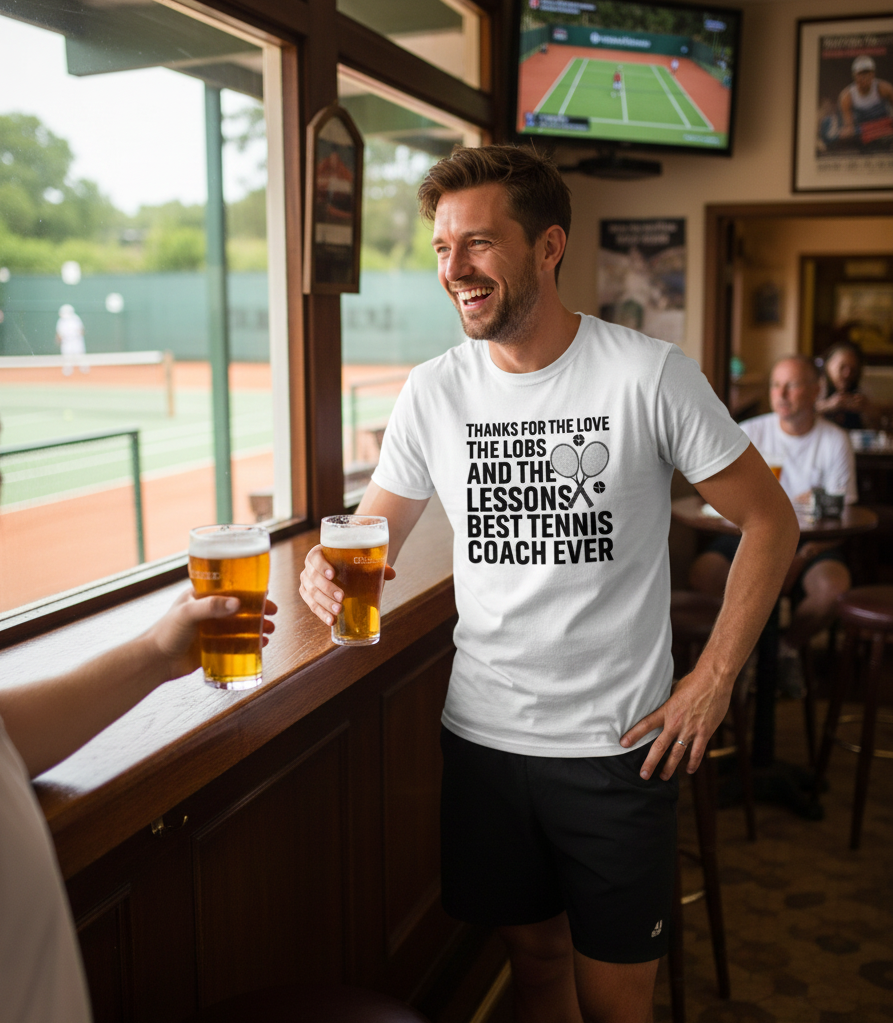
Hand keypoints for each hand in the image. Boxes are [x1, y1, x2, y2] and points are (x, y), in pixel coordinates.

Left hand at [147, 588, 277, 679]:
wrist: (155, 662)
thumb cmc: (165, 632)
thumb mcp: (188, 613)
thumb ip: (211, 606)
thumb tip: (238, 603)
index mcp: (202, 596)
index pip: (230, 587)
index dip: (249, 589)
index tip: (266, 592)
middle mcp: (209, 611)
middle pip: (240, 607)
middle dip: (258, 609)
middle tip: (273, 613)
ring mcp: (212, 629)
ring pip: (241, 625)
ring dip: (257, 625)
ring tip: (269, 630)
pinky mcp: (213, 647)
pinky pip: (237, 643)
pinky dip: (251, 642)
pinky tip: (261, 645)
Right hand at [299, 544, 395, 626]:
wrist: (350, 570)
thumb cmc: (355, 562)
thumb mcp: (363, 561)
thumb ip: (377, 565)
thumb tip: (391, 574)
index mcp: (319, 553)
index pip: (315, 557)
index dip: (321, 566)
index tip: (333, 574)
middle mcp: (310, 567)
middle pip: (313, 578)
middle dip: (326, 589)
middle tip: (342, 597)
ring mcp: (308, 583)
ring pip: (312, 594)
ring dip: (324, 604)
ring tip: (338, 611)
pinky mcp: (310, 597)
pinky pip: (312, 606)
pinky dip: (321, 614)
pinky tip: (331, 621)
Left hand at [619, 669, 732, 779]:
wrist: (714, 680)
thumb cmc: (694, 682)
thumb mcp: (674, 690)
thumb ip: (667, 702)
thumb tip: (660, 703)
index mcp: (666, 710)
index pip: (646, 724)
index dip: (634, 735)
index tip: (623, 744)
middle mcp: (676, 722)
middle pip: (659, 746)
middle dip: (650, 762)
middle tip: (643, 775)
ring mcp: (690, 729)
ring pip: (677, 753)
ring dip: (670, 767)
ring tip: (663, 777)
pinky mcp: (705, 732)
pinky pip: (698, 752)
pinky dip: (693, 762)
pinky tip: (689, 770)